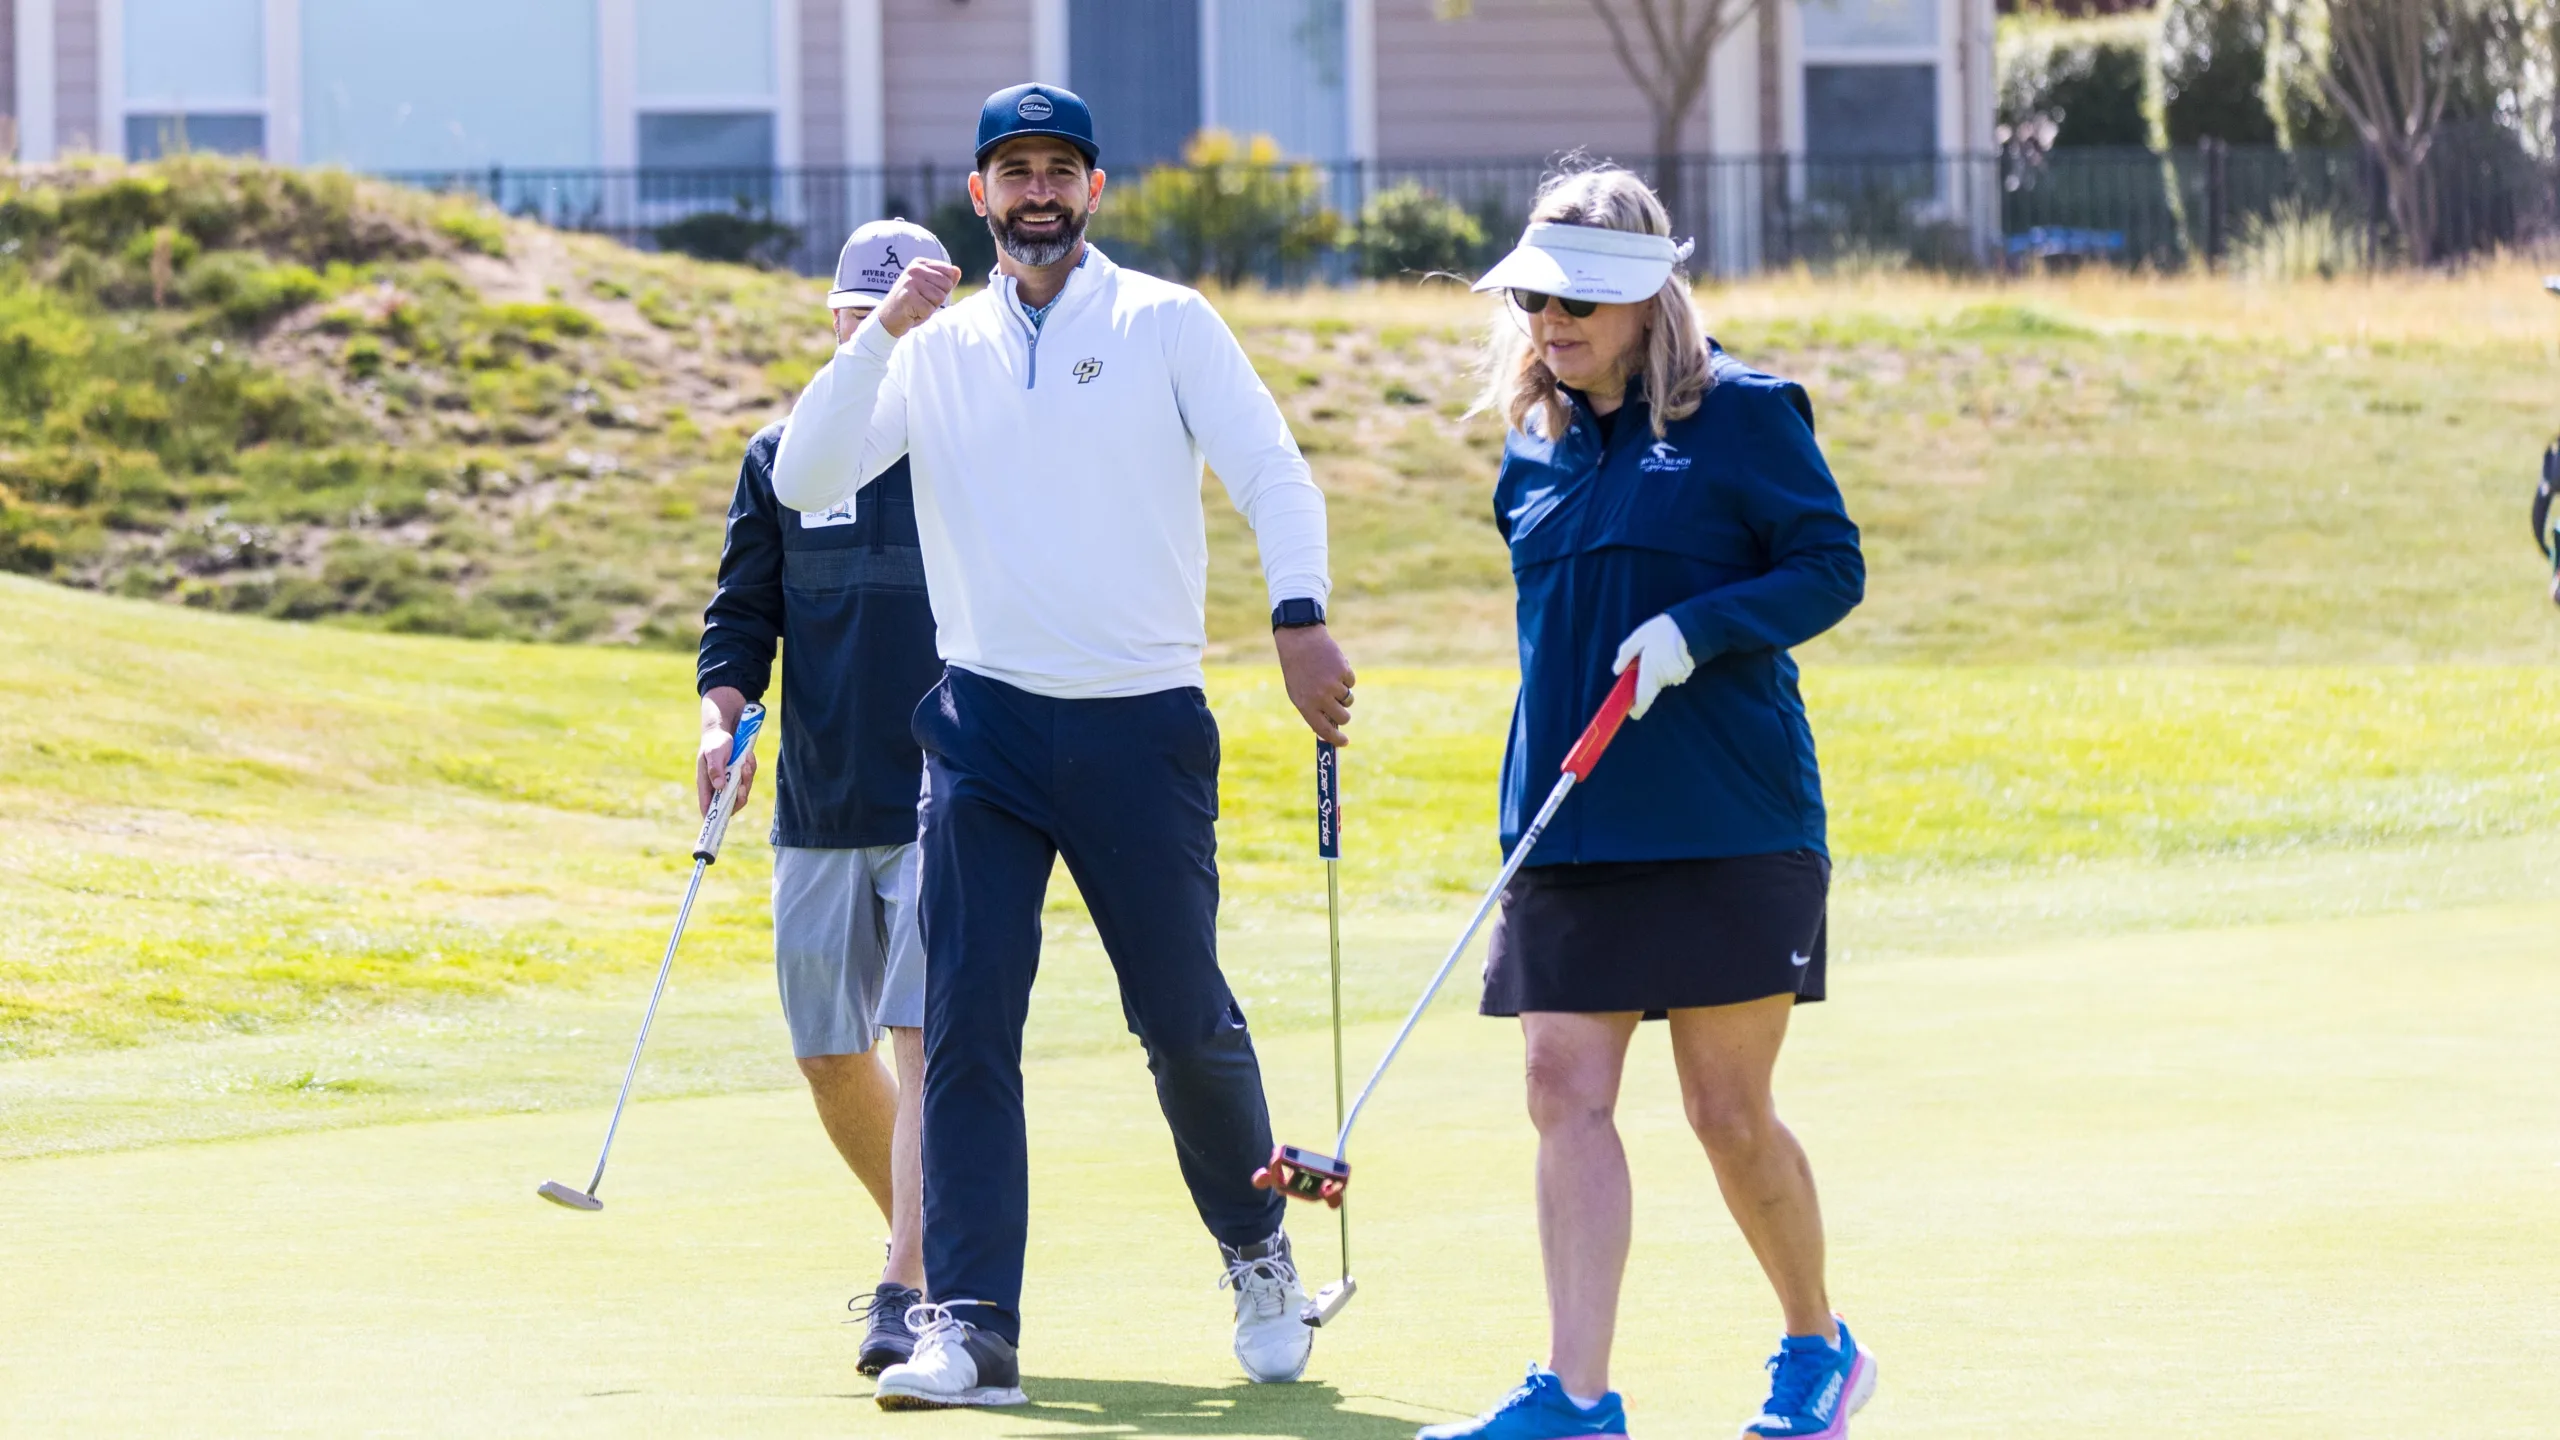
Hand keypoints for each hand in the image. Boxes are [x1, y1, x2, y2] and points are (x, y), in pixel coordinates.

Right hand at [696, 686, 758, 816]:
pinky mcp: (740, 774)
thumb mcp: (714, 752)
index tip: (722, 819)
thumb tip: (719, 787)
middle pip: (730, 804)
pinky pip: (749, 779)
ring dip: (747, 779)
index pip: (707, 807)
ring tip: (746, 762)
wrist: (728, 727)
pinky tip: (748, 757)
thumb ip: (715, 769)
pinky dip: (751, 769)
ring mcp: (730, 781)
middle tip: (742, 783)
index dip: (713, 817)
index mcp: (706, 783)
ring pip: (742, 792)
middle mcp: (718, 785)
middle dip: (739, 795)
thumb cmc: (716, 741)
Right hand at [874, 259, 961, 337]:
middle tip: (921, 301)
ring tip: (916, 306)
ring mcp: (911, 281)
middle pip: (946, 285)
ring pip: (940, 297)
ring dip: (930, 307)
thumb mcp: (928, 288)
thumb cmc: (910, 303)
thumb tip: (957, 271)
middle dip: (938, 298)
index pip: (949, 273)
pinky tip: (912, 312)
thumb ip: (943, 279)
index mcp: (920, 263)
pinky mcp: (908, 296)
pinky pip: (930, 308)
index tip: (926, 292)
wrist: (887, 318)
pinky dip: (923, 315)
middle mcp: (915, 269)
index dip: (943, 288)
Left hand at [1275, 624, 1354, 745]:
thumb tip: (1328, 729)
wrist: (1301, 641)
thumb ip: (1312, 711)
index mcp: (1305, 705)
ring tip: (1329, 678)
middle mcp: (1320, 697)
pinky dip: (1345, 677)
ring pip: (1348, 699)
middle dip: (1344, 714)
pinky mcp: (1342, 671)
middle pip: (1343, 717)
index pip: (1324, 729)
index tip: (1345, 742)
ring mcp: (1332, 684)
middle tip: (1340, 707)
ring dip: (1342, 692)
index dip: (1336, 739)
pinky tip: (1332, 667)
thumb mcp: (1298, 693)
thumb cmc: (1298, 671)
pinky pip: (1351, 682)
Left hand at [1611, 613, 1694, 719]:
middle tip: (1641, 663)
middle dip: (1643, 682)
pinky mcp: (1684, 673)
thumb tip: (1616, 671)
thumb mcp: (1639, 637)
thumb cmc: (1663, 630)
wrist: (1693, 625)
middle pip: (1649, 691)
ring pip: (1660, 682)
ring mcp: (1676, 677)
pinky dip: (1665, 669)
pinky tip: (1665, 654)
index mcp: (1650, 671)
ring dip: (1655, 674)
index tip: (1631, 711)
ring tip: (1655, 653)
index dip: (1637, 709)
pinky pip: (1669, 676)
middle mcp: (1664, 678)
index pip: (1643, 699)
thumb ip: (1626, 654)